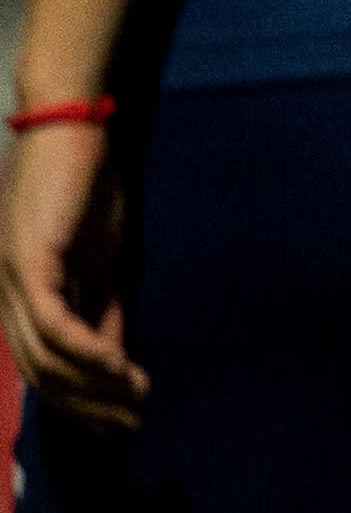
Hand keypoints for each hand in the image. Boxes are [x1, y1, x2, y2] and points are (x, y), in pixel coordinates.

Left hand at [3, 120, 140, 426]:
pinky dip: (85, 348)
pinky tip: (116, 362)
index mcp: (21, 300)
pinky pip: (53, 322)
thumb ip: (102, 307)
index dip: (82, 401)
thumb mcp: (103, 259)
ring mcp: (11, 282)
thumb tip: (114, 358)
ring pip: (43, 356)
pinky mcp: (27, 262)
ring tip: (134, 394)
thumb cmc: (88, 187)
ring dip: (91, 383)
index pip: (45, 368)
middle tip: (131, 423)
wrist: (74, 130)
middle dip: (87, 405)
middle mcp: (6, 299)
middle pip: (40, 373)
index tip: (123, 421)